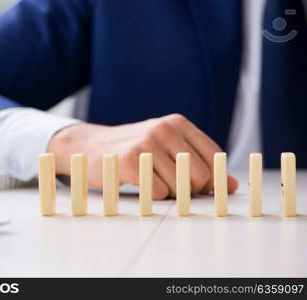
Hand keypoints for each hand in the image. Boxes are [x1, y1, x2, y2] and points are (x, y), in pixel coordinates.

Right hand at [48, 114, 237, 199]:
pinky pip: (158, 193)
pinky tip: (137, 184)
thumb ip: (199, 161)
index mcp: (177, 123)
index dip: (212, 178)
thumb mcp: (167, 147)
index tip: (200, 187)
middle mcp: (164, 129)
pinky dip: (151, 197)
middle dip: (190, 189)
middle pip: (201, 176)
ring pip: (180, 187)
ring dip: (168, 193)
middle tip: (170, 185)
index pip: (215, 156)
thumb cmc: (132, 149)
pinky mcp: (130, 161)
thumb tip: (232, 185)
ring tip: (150, 180)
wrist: (89, 146)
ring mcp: (146, 144)